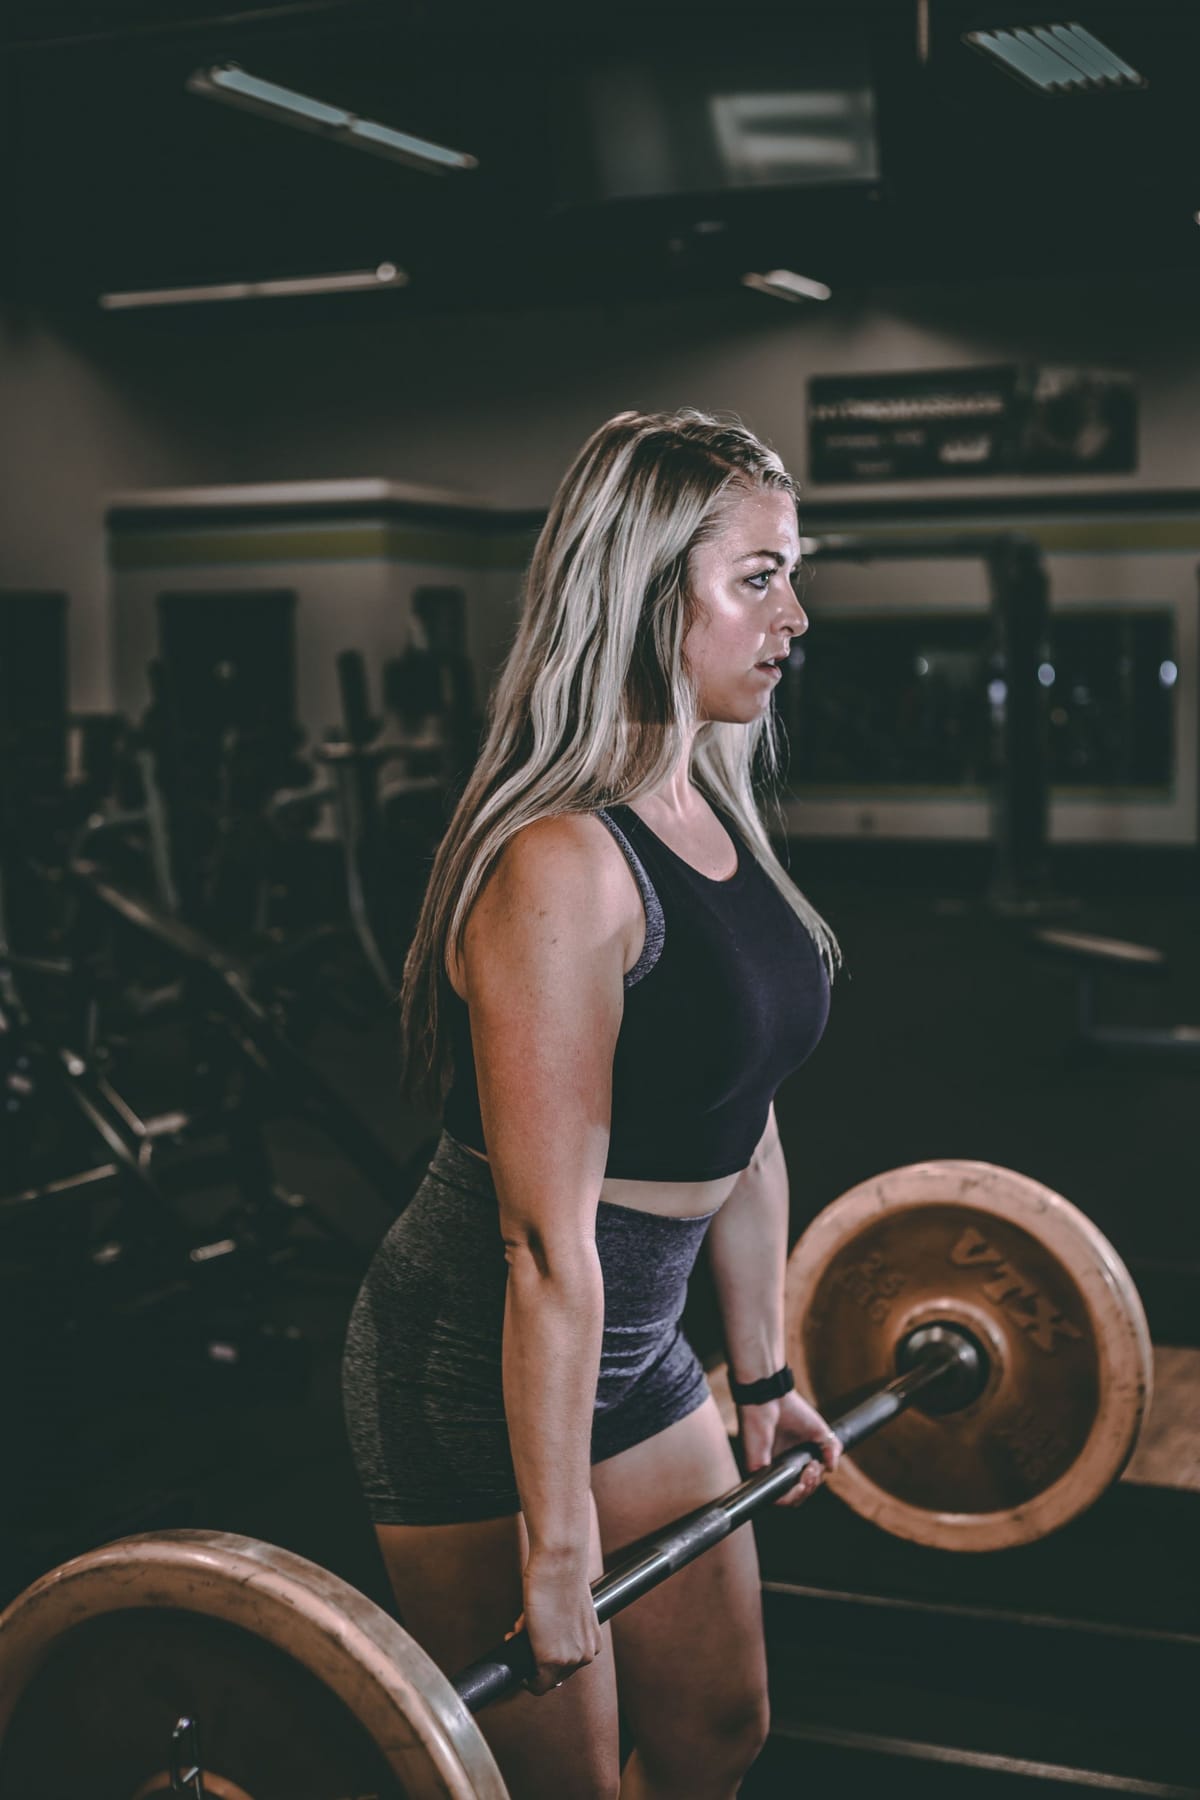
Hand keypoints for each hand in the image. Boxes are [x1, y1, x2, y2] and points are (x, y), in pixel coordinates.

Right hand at [504, 1549, 602, 1696]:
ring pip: (544, 1677)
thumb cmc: (562, 1577)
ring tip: (522, 1628)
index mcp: (593, 1643)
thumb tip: (542, 1632)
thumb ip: (561, 1626)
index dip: (547, 1655)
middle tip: (523, 1634)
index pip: (568, 1664)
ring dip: (528, 1658)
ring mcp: (569, 1660)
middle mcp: (586, 1655)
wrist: (560, 1565)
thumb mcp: (567, 1608)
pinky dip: (525, 1679)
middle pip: (556, 1673)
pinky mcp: (550, 1660)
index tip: (535, 1642)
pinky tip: (517, 1654)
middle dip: (536, 1656)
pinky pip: (536, 1686)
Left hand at [738, 1389, 841, 1506]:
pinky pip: (772, 1495)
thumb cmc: (792, 1410)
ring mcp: (767, 1470)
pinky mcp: (756, 1470)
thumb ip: (831, 1449)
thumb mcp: (820, 1431)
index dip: (814, 1482)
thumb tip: (832, 1468)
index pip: (805, 1484)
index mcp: (792, 1460)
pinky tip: (799, 1484)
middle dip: (811, 1486)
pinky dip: (787, 1497)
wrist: (772, 1397)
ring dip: (803, 1492)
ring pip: (786, 1499)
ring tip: (808, 1472)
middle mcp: (779, 1467)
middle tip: (813, 1467)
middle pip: (798, 1495)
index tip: (818, 1464)